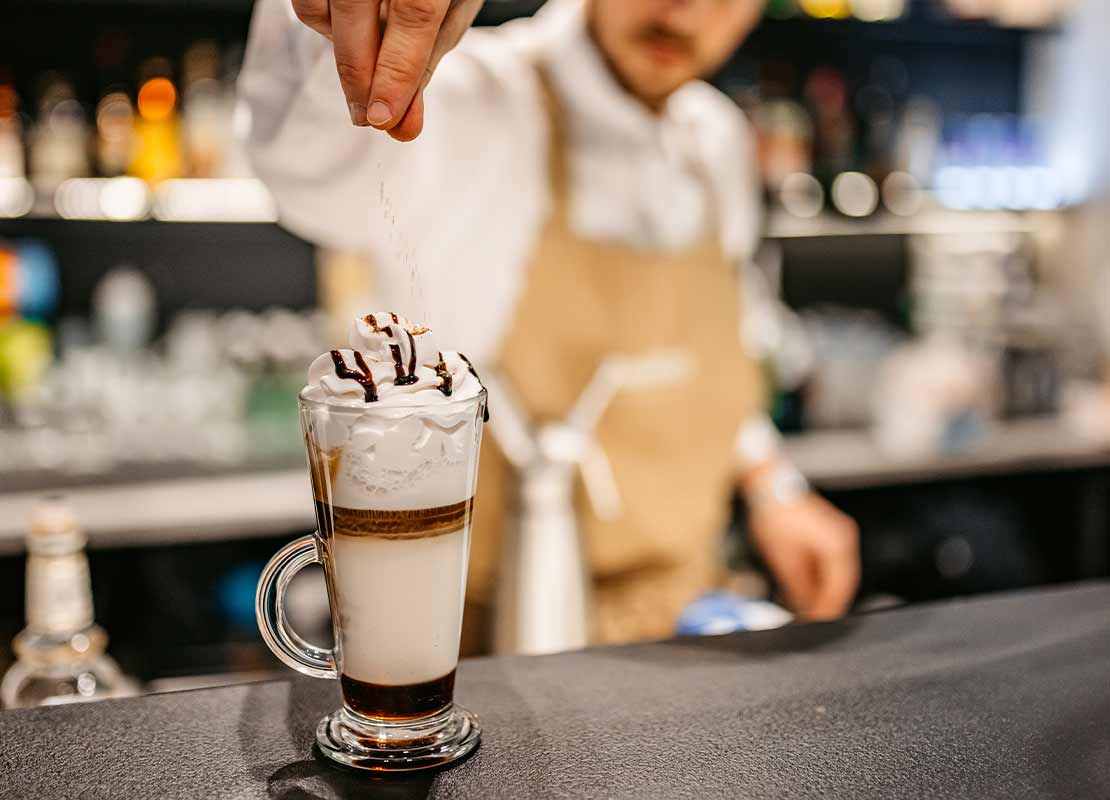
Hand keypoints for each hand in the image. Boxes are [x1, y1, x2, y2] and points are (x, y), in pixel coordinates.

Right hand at [291, 0, 483, 139]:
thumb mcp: (451, 7)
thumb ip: (425, 60)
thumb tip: (403, 123)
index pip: (415, 12)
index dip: (396, 71)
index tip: (384, 118)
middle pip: (355, 11)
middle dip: (360, 76)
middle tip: (369, 119)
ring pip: (318, 7)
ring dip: (341, 49)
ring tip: (369, 64)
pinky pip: (306, 0)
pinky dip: (326, 26)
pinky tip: (353, 31)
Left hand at [748, 492, 859, 620]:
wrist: (768, 486)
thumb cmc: (776, 518)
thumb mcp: (785, 561)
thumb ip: (798, 590)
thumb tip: (803, 611)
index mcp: (839, 548)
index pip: (839, 590)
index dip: (826, 611)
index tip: (814, 624)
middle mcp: (845, 540)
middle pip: (841, 583)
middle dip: (824, 602)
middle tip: (808, 619)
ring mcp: (839, 534)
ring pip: (836, 574)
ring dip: (821, 590)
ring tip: (803, 606)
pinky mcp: (830, 531)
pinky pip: (830, 562)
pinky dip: (819, 576)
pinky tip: (804, 586)